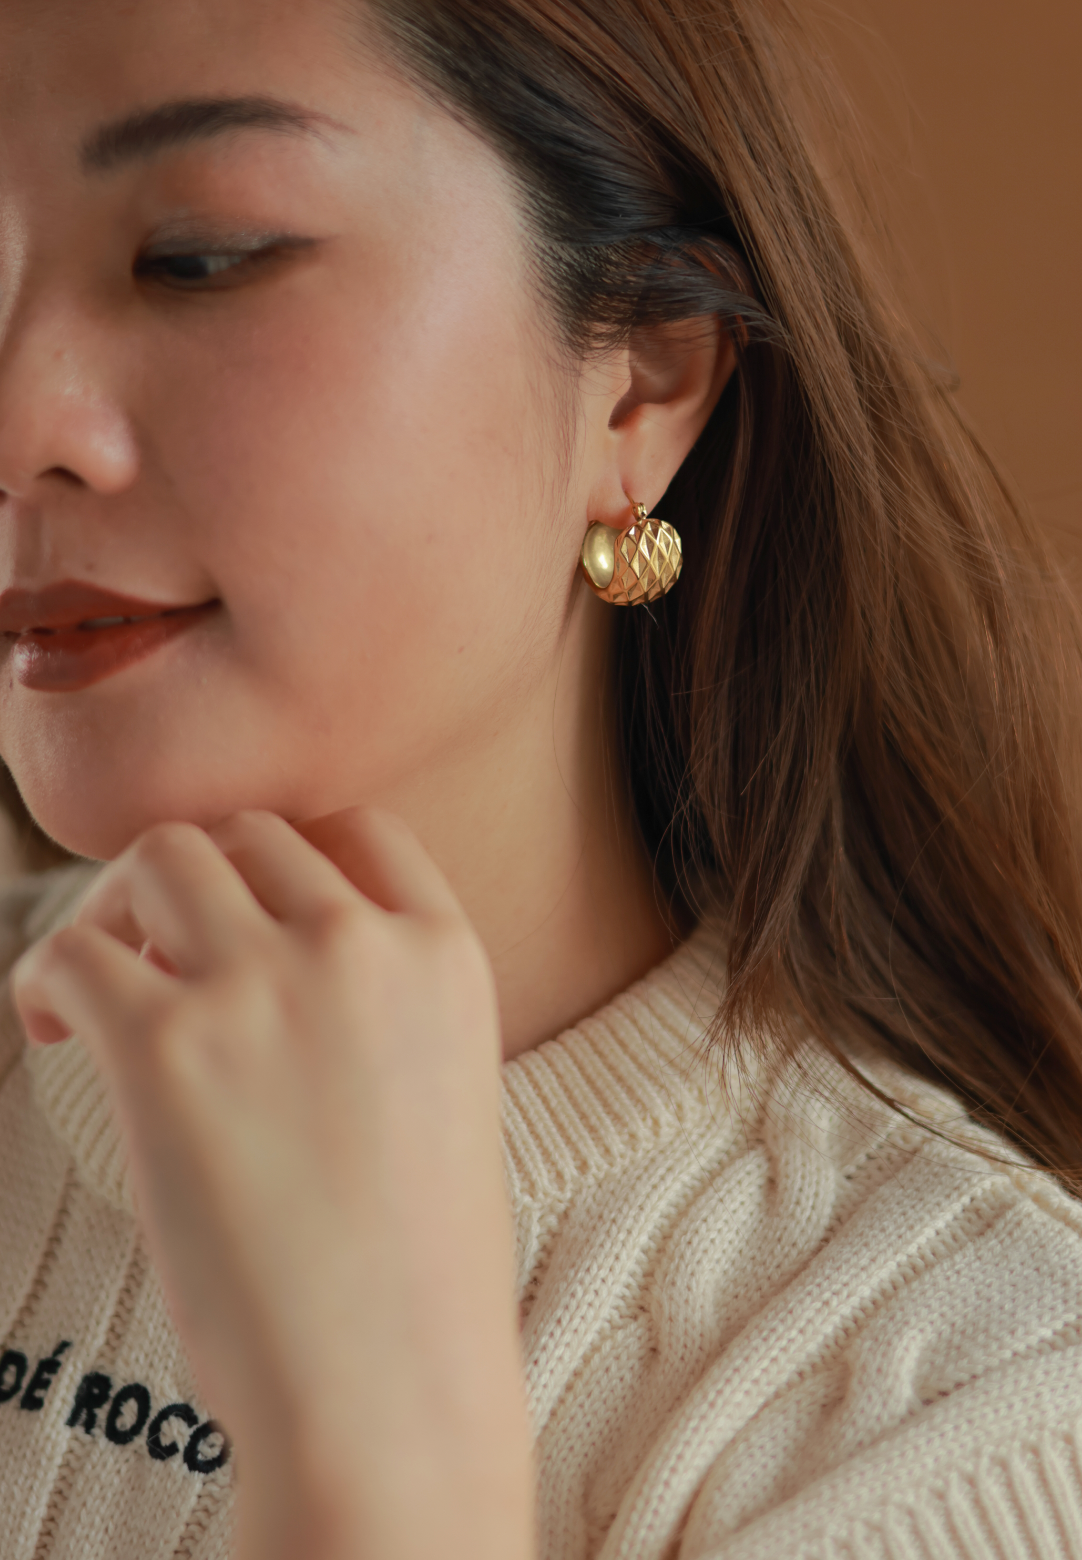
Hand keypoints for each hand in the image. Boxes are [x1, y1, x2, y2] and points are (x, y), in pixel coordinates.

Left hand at [12, 809, 534, 1559]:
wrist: (389, 1391)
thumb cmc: (414, 1275)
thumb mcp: (444, 1094)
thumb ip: (378, 1006)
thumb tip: (257, 961)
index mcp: (447, 956)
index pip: (359, 829)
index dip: (287, 857)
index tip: (245, 906)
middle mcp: (361, 945)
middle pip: (247, 832)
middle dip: (196, 879)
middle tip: (159, 950)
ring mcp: (265, 986)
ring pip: (159, 859)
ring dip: (120, 907)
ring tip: (107, 986)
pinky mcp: (166, 1046)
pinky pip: (70, 951)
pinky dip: (45, 978)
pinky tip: (52, 1032)